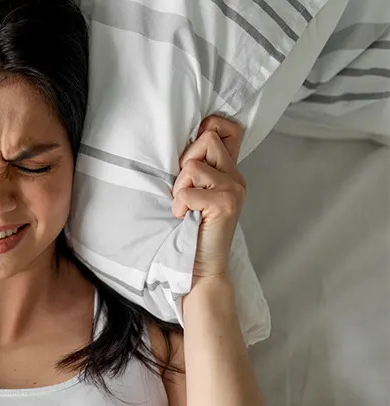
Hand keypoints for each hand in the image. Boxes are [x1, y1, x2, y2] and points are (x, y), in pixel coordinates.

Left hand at [172, 116, 245, 284]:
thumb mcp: (195, 192)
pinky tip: (184, 217)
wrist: (200, 267)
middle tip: (184, 190)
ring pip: (193, 164)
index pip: (229, 129)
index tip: (193, 152)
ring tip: (184, 206)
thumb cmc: (192, 230)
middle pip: (207, 138)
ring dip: (180, 185)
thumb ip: (197, 168)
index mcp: (230, 172)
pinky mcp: (225, 204)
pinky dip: (179, 203)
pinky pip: (187, 190)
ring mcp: (233, 190)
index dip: (210, 127)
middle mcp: (236, 177)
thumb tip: (186, 138)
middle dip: (186, 161)